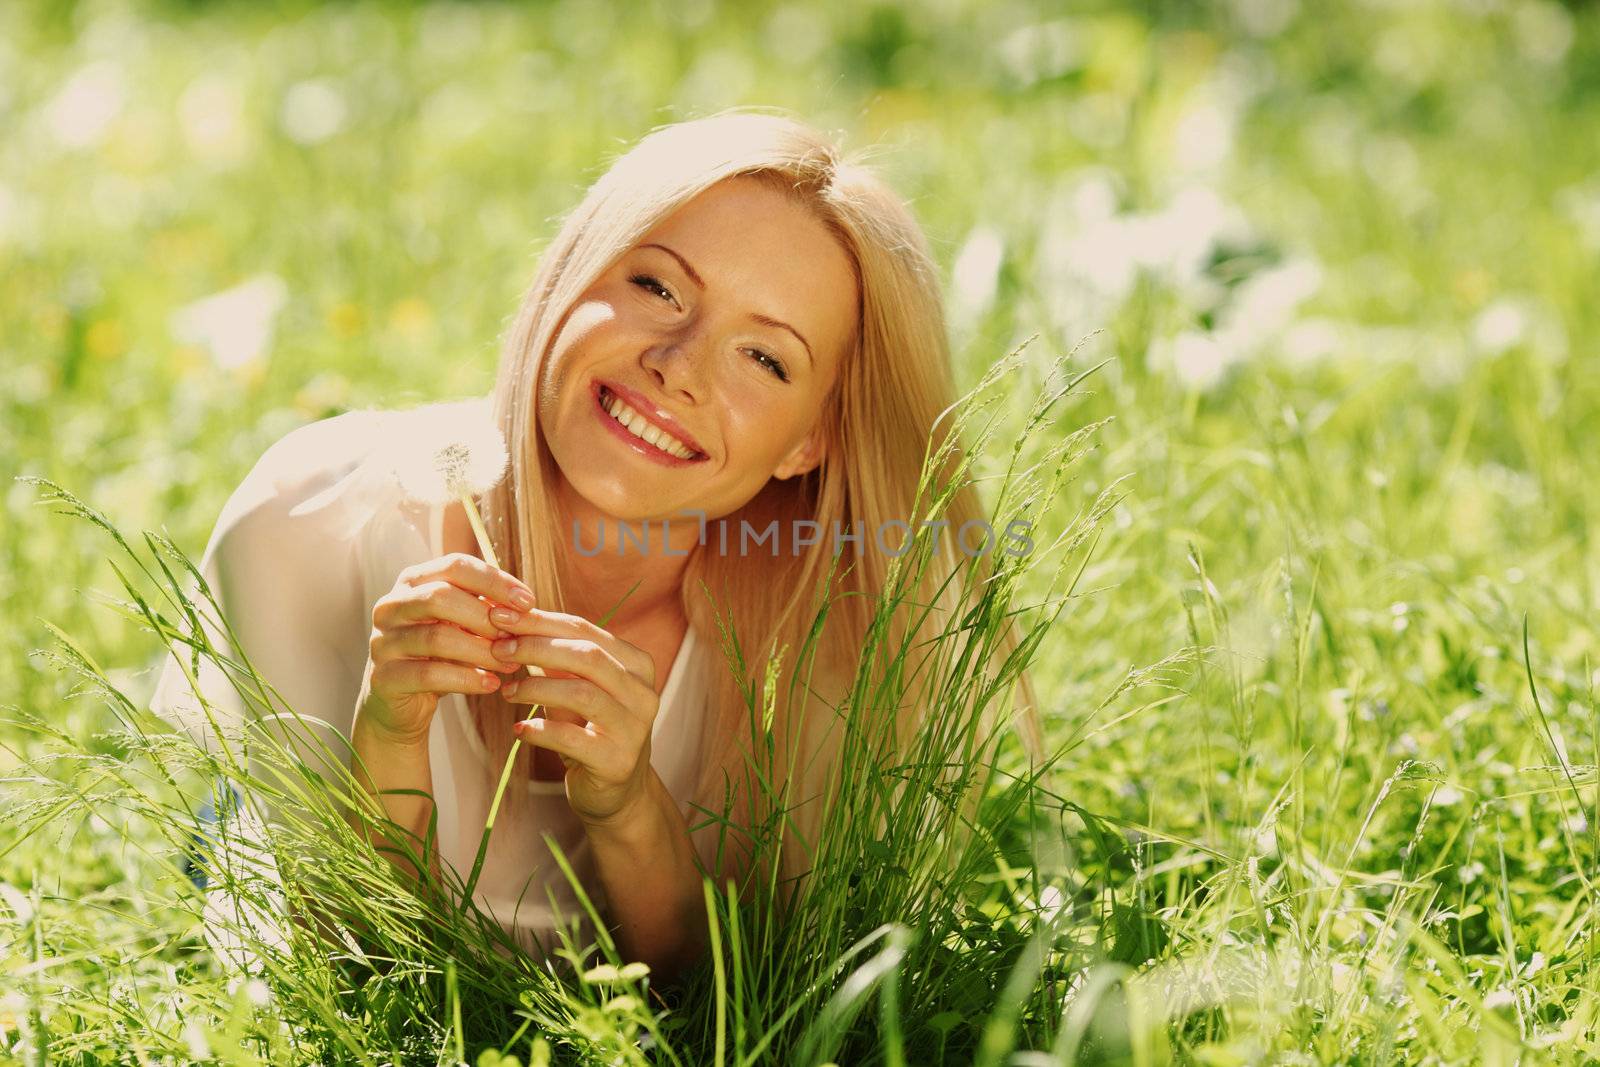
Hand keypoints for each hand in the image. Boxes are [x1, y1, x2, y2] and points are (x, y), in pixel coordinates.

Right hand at [356, 552, 531, 746]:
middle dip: (486, 617)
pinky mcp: (383, 677)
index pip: (455, 566)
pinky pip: (429, 675)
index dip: (494, 581)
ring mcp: (382, 641)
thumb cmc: (440, 657)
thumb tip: (524, 606)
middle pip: (441, 597)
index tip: (528, 602)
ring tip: (510, 664)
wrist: (401, 705)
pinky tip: (490, 684)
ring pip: (437, 638)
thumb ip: (485, 609)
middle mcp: (391, 606)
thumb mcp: (462, 626)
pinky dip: (466, 679)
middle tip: (515, 637)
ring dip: (481, 651)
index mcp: (412, 582)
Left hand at [486, 605, 660, 825]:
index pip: (586, 630)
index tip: (500, 616)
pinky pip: (572, 739)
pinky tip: (518, 731)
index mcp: (638, 665)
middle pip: (587, 656)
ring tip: (506, 691)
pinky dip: (539, 730)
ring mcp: (634, 728)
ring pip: (581, 694)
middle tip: (499, 650)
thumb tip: (509, 620)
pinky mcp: (617, 761)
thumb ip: (554, 658)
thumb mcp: (577, 687)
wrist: (615, 793)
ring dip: (535, 688)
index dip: (540, 621)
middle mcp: (643, 693)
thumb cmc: (589, 729)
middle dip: (537, 648)